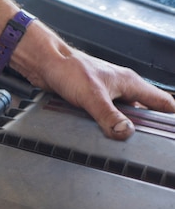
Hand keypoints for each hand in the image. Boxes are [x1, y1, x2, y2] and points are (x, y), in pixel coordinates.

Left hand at [26, 46, 174, 139]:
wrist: (47, 64)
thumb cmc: (69, 70)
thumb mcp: (92, 96)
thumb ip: (109, 115)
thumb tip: (126, 132)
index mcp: (130, 83)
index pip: (161, 101)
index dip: (168, 117)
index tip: (168, 133)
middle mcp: (122, 87)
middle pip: (143, 111)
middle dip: (143, 127)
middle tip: (142, 144)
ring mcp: (108, 93)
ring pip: (123, 114)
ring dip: (121, 127)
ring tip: (120, 143)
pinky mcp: (93, 99)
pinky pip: (106, 115)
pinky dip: (105, 125)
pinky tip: (99, 134)